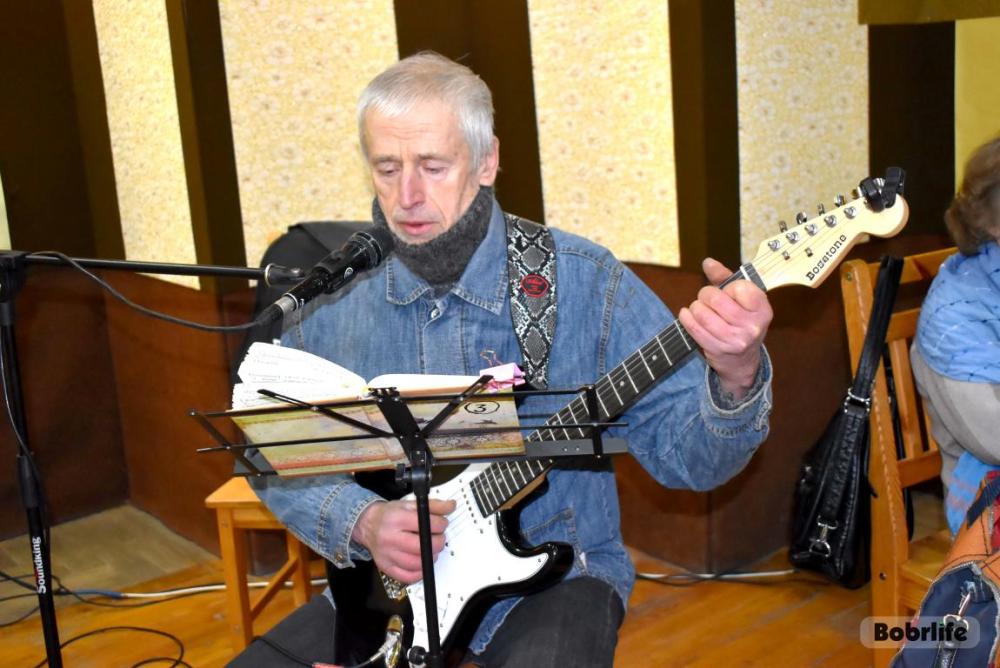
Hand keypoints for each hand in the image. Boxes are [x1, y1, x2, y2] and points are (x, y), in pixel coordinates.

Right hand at [351, 498, 456, 583]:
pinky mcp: (386, 567)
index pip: (425, 524)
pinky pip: (407, 577)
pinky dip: (419, 572)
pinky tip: (422, 562)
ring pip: (416, 563)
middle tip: (438, 538)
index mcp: (396, 519)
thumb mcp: (409, 504)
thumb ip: (432, 505)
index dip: (440, 524)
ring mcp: (387, 554)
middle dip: (438, 542)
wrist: (367, 525)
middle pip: (422, 546)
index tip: (442, 524)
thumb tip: (450, 506)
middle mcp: (390, 537)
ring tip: (430, 549)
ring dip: (430, 557)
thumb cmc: (389, 515)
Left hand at [677, 258, 772, 400]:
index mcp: (762, 310)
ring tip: (698, 308)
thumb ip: (725, 278)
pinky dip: (686, 318)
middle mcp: (752, 326)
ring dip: (695, 307)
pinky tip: (687, 315)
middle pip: (715, 299)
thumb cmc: (741, 322)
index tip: (729, 292)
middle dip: (705, 295)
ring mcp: (735, 340)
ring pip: (702, 313)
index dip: (729, 287)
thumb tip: (708, 262)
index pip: (740, 287)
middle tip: (706, 298)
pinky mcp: (718, 349)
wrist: (742, 361)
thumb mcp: (741, 300)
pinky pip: (694, 328)